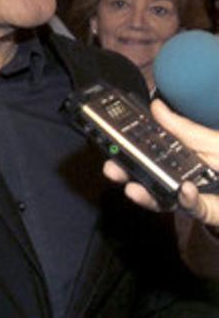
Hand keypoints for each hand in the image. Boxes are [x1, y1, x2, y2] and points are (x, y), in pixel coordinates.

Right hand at [104, 99, 218, 224]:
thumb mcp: (212, 140)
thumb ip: (183, 128)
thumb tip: (155, 107)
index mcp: (180, 157)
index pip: (148, 154)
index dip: (128, 150)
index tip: (110, 142)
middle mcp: (180, 177)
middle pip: (147, 178)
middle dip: (126, 175)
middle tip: (111, 169)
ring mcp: (192, 197)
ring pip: (162, 199)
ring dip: (145, 196)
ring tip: (133, 188)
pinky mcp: (208, 212)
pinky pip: (194, 208)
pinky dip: (188, 199)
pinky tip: (184, 189)